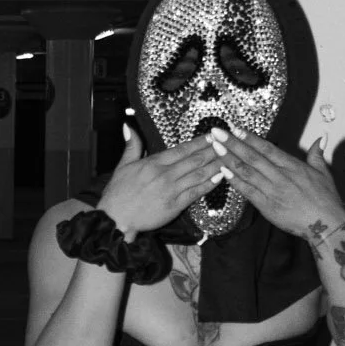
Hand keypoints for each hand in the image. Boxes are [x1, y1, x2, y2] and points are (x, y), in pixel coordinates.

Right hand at [99, 125, 225, 235]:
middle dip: (213, 150)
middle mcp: (164, 174)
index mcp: (153, 163)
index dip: (199, 142)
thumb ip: (131, 146)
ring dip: (215, 165)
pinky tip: (220, 177)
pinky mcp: (175, 205)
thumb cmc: (117, 194)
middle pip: (194, 160)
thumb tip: (128, 126)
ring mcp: (171, 190)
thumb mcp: (121, 166)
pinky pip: (196, 192)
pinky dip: (209, 184)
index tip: (212, 135)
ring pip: (198, 174)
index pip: (181, 149)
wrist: (115, 219)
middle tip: (227, 142)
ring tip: (229, 156)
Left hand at [219, 132, 344, 239]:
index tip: (236, 128)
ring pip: (246, 172)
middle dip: (233, 143)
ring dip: (229, 159)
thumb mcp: (324, 173)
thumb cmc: (325, 199)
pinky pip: (247, 191)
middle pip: (252, 157)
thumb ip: (317, 154)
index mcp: (293, 166)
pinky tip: (222, 171)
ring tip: (215, 147)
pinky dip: (235, 180)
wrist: (326, 224)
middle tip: (217, 132)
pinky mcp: (266, 206)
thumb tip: (322, 138)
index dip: (250, 138)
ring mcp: (272, 191)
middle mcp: (280, 176)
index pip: (267, 148)